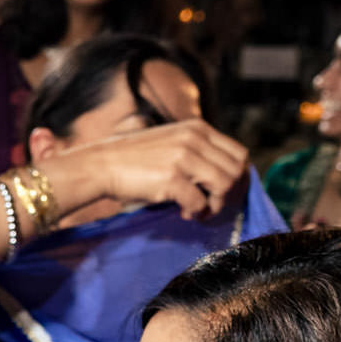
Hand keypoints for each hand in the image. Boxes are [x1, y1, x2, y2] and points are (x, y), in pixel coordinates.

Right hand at [56, 119, 249, 220]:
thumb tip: (222, 176)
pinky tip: (184, 214)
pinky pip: (200, 202)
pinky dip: (196, 213)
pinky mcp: (171, 178)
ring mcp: (184, 157)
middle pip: (236, 170)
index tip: (223, 193)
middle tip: (212, 205)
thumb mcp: (171, 142)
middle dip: (229, 194)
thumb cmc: (134, 160)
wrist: (101, 165)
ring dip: (216, 205)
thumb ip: (197, 151)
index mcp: (197, 128)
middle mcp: (194, 138)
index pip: (239, 153)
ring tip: (199, 211)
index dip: (238, 177)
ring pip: (224, 185)